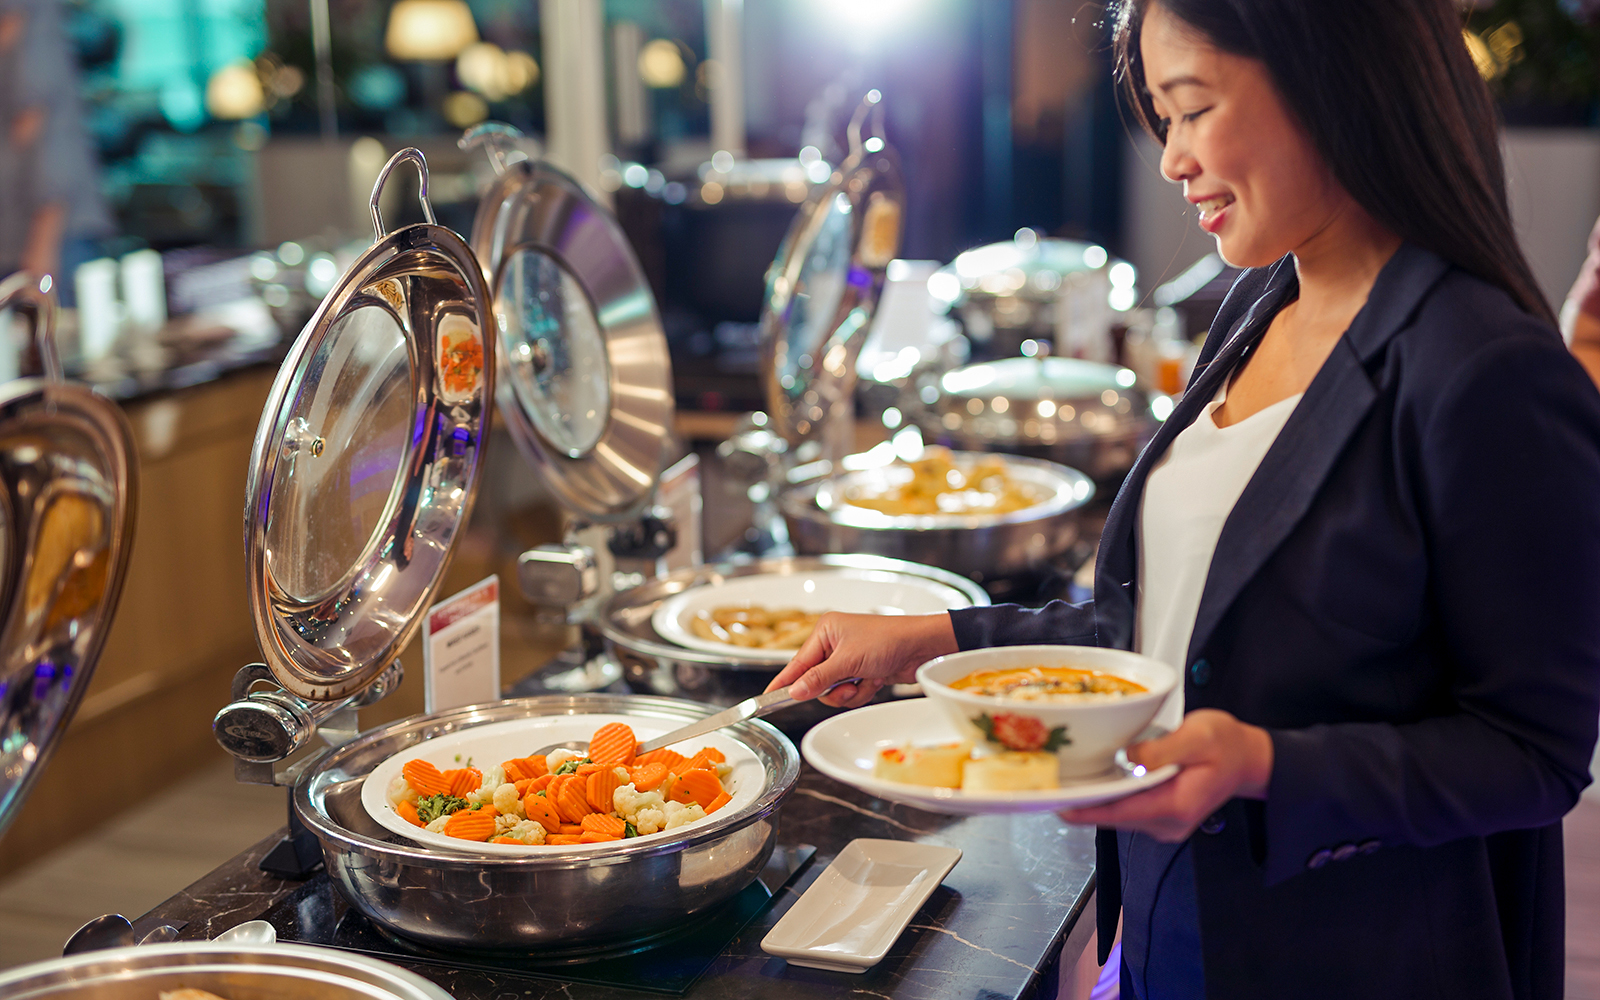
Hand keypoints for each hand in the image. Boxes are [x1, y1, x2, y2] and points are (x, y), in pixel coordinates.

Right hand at [765, 612, 958, 708]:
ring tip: (864, 681)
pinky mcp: (863, 671)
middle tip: (846, 686)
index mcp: (826, 631)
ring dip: (848, 692)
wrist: (923, 647)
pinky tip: (876, 680)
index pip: (797, 662)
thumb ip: (819, 678)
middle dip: (832, 689)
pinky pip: (850, 692)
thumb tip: (795, 691)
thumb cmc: (889, 640)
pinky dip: (862, 691)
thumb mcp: (848, 661)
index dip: (784, 681)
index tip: (767, 697)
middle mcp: (835, 644)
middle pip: (815, 681)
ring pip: (833, 690)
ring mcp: (850, 659)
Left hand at [1058, 709, 1273, 841]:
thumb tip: (1129, 757)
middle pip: (1112, 814)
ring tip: (1061, 777)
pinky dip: (1107, 793)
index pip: (1119, 812)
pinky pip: (1124, 806)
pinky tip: (1090, 777)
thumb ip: (1163, 749)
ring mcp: (1161, 822)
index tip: (1055, 802)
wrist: (1248, 758)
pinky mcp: (1157, 813)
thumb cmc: (1227, 745)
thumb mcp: (1199, 736)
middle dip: (1080, 799)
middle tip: (1047, 781)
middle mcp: (1165, 822)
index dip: (1084, 808)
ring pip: (1116, 811)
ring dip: (1092, 796)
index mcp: (1175, 806)